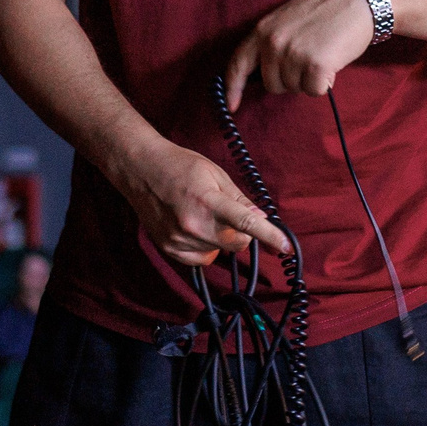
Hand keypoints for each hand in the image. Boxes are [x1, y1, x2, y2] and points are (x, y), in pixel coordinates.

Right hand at [107, 135, 287, 265]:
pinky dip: (205, 248)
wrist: (140, 170)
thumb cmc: (180, 166)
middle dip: (241, 232)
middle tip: (226, 213)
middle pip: (237, 244)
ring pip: (219, 252)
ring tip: (201, 215)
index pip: (247, 223)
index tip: (286, 247)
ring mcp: (180, 240)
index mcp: (209, 201)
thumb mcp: (215, 174)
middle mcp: (194, 225)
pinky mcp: (170, 250)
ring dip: (220, 239)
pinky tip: (193, 228)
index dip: (270, 236)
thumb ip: (240, 199)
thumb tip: (262, 218)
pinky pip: (202, 259)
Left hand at [224, 0, 378, 109]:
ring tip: (322, 53)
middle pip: (272, 85)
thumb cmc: (327, 9)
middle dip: (289, 80)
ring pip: (295, 89)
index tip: (232, 106)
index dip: (232, 88)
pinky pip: (315, 91)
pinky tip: (332, 61)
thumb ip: (271, 42)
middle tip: (309, 58)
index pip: (238, 64)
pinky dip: (325, 83)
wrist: (359, 0)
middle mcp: (273, 42)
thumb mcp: (287, 19)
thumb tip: (263, 74)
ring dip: (309, 79)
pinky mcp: (315, 66)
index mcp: (263, 29)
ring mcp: (293, 54)